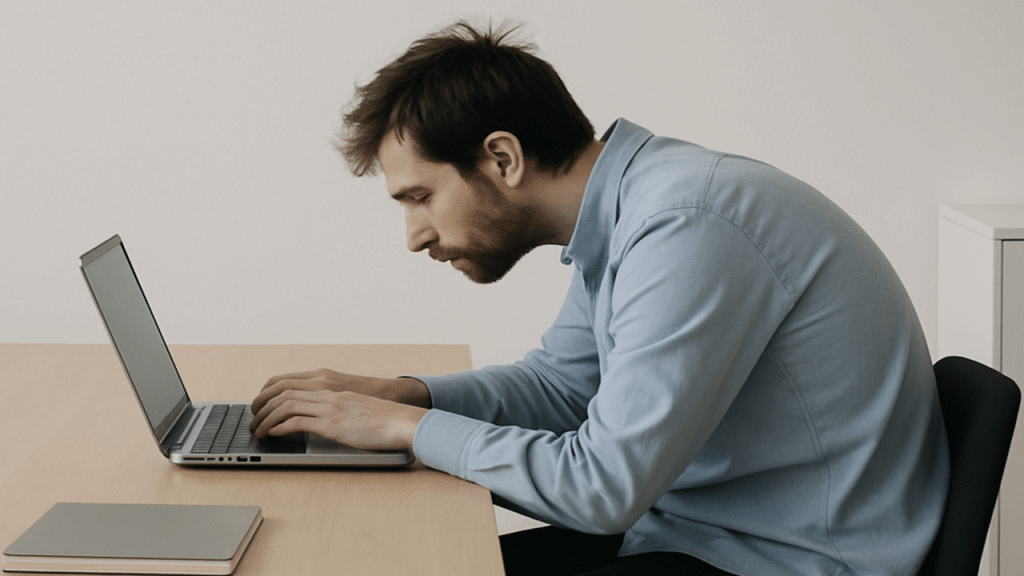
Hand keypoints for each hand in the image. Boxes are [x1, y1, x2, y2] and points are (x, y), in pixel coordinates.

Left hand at [251, 368, 430, 415]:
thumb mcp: (352, 403)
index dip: (267, 392)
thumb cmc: (381, 416)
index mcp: (328, 383)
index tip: (260, 405)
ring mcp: (328, 406)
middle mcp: (325, 390)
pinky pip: (296, 422)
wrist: (401, 420)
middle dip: (260, 405)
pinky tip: (274, 434)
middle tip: (252, 419)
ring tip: (258, 431)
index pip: (286, 380)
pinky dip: (279, 427)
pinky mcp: (331, 424)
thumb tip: (318, 415)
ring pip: (284, 405)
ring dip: (265, 419)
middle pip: (280, 391)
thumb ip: (333, 403)